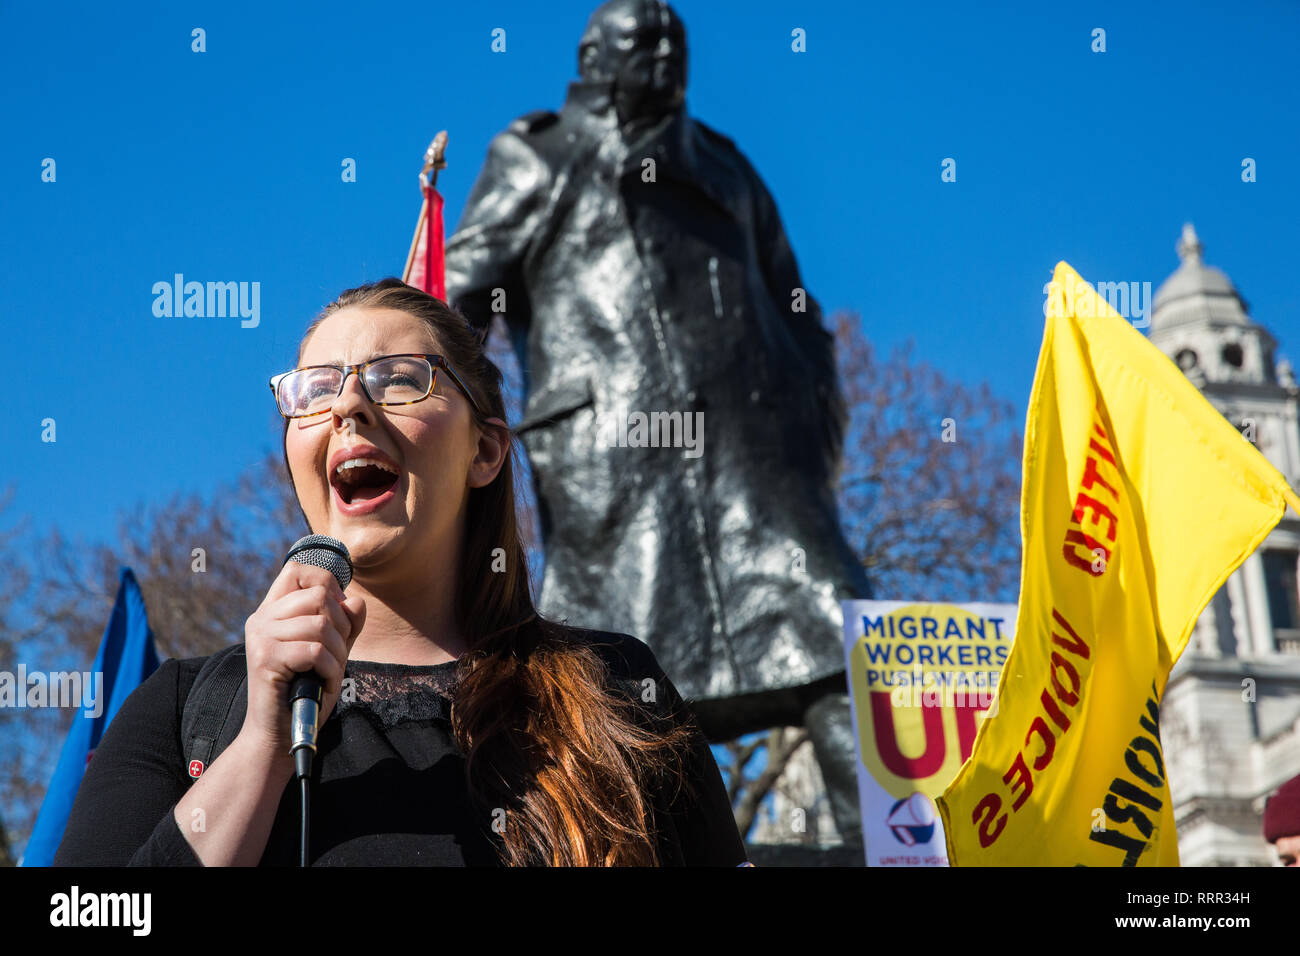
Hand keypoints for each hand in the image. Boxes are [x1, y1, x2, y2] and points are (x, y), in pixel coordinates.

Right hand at [238, 560, 366, 760]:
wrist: (279, 734)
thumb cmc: (306, 691)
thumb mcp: (332, 651)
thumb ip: (346, 625)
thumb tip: (357, 601)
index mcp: (273, 610)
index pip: (299, 569)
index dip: (327, 584)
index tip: (336, 614)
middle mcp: (262, 618)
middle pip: (319, 595)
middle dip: (342, 625)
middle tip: (335, 654)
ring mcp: (261, 637)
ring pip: (321, 624)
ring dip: (338, 653)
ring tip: (328, 672)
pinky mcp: (265, 658)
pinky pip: (316, 651)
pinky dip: (331, 669)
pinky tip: (323, 683)